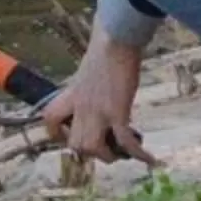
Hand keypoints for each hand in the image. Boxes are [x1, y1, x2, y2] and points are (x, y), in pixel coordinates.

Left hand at [39, 33, 153, 163]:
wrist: (116, 41)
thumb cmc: (106, 49)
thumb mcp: (88, 71)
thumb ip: (89, 86)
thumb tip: (99, 88)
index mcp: (71, 95)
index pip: (50, 121)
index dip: (57, 134)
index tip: (72, 136)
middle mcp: (80, 107)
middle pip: (75, 144)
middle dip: (90, 152)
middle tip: (107, 148)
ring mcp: (97, 111)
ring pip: (94, 149)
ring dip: (109, 156)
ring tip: (122, 154)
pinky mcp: (117, 112)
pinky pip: (125, 142)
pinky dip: (138, 154)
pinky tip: (149, 160)